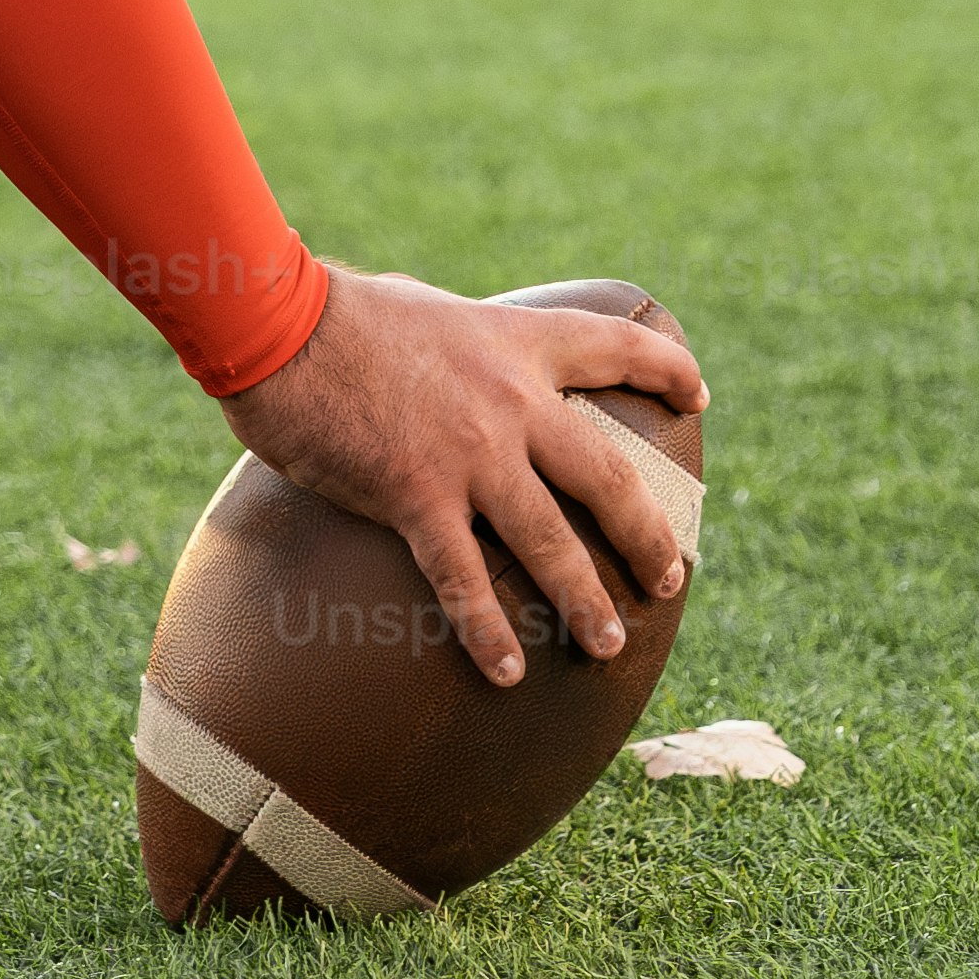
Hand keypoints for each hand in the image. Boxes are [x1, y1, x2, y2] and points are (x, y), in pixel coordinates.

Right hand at [213, 269, 705, 690]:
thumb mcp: (426, 306)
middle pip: (607, 477)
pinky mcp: (417, 496)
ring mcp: (470, 455)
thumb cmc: (336, 308)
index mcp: (516, 343)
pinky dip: (489, 631)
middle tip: (670, 577)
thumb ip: (463, 338)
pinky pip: (465, 579)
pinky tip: (507, 672)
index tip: (699, 393)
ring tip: (608, 643)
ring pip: (552, 541)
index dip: (665, 369)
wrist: (279, 323)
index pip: (615, 346)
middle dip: (647, 533)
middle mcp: (511, 403)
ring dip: (585, 599)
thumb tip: (461, 350)